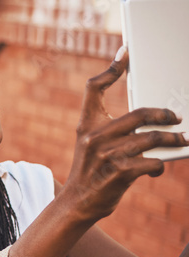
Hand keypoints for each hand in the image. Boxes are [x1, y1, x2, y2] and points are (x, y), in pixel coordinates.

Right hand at [62, 46, 187, 221]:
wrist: (77, 202)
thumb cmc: (90, 171)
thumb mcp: (89, 144)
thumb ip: (110, 128)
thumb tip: (146, 120)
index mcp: (87, 125)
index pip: (94, 89)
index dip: (111, 69)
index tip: (125, 53)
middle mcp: (94, 137)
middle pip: (138, 114)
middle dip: (163, 115)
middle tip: (176, 118)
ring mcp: (107, 155)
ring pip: (151, 139)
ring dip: (172, 140)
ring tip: (182, 141)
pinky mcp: (119, 172)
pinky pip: (152, 162)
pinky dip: (159, 165)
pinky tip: (157, 169)